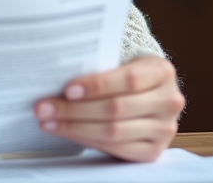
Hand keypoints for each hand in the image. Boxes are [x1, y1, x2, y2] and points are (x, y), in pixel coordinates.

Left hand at [34, 55, 183, 161]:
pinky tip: (67, 133)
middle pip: (116, 109)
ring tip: (48, 122)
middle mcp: (169, 101)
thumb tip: (53, 76)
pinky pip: (117, 149)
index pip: (129, 79)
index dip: (97, 85)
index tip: (67, 89)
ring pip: (114, 131)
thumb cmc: (123, 74)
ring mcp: (165, 129)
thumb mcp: (120, 61)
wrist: (147, 94)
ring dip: (75, 128)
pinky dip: (88, 141)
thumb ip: (97, 66)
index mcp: (161, 71)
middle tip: (43, 108)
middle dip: (74, 110)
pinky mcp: (154, 150)